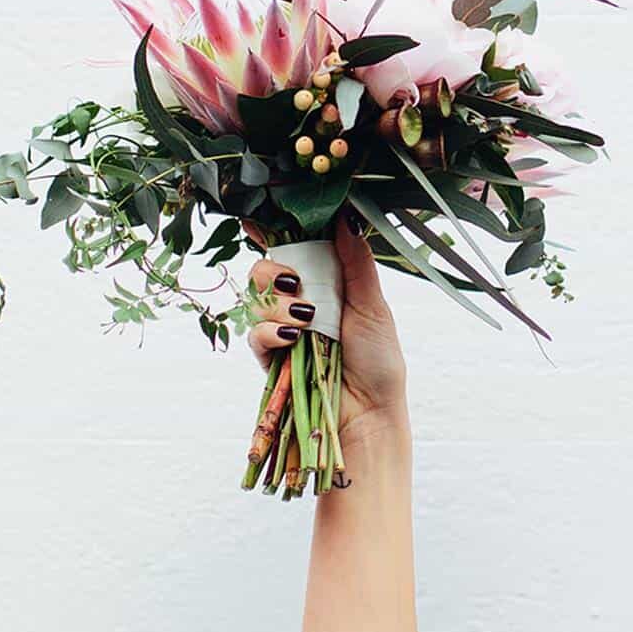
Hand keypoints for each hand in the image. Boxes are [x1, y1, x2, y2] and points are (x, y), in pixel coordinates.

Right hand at [248, 216, 408, 450]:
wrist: (368, 415)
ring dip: (277, 303)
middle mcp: (300, 304)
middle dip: (274, 271)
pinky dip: (270, 330)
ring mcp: (282, 331)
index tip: (261, 219)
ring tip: (305, 317)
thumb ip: (355, 262)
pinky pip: (254, 334)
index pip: (295, 250)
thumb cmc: (378, 362)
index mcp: (326, 285)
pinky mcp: (271, 359)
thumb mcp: (372, 306)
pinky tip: (292, 337)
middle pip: (265, 270)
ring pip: (255, 299)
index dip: (276, 233)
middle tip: (295, 282)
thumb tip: (346, 216)